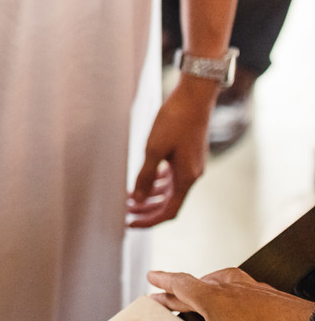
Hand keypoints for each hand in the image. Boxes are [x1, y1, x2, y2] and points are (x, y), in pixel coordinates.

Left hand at [127, 76, 218, 226]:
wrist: (194, 97)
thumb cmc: (174, 120)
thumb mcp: (153, 149)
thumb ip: (145, 176)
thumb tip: (138, 201)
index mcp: (187, 178)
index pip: (168, 212)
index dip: (149, 221)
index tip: (130, 224)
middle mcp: (192, 175)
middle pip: (169, 204)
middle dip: (147, 211)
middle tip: (125, 214)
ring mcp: (191, 165)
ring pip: (170, 191)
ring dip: (150, 197)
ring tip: (130, 199)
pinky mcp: (188, 155)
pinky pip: (172, 177)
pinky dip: (158, 183)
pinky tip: (143, 180)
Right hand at [148, 268, 314, 320]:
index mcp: (212, 297)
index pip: (180, 283)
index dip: (164, 281)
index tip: (153, 277)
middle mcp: (231, 287)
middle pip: (198, 285)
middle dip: (180, 293)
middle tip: (168, 298)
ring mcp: (254, 290)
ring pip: (221, 286)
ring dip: (206, 294)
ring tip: (201, 307)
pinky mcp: (273, 298)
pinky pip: (242, 294)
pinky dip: (230, 300)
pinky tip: (236, 314)